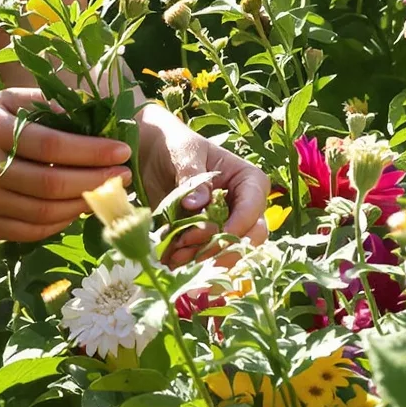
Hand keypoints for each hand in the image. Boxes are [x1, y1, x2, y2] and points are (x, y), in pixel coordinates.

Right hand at [0, 88, 132, 242]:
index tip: (122, 150)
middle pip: (51, 184)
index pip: (51, 146)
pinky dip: (60, 223)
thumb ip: (44, 104)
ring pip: (44, 214)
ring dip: (83, 206)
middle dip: (96, 181)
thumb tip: (91, 117)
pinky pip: (31, 232)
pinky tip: (77, 209)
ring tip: (107, 193)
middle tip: (124, 177)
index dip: (91, 151)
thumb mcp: (4, 100)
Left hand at [136, 103, 269, 252]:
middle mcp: (244, 207)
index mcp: (248, 181)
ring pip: (228, 252)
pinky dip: (190, 262)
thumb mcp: (185, 153)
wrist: (152, 153)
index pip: (253, 209)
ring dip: (202, 260)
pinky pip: (206, 256)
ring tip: (174, 258)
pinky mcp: (206, 237)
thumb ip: (193, 177)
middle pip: (249, 238)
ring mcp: (226, 225)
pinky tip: (169, 260)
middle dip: (220, 248)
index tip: (212, 235)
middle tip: (189, 249)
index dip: (236, 227)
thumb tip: (198, 205)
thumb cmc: (176, 144)